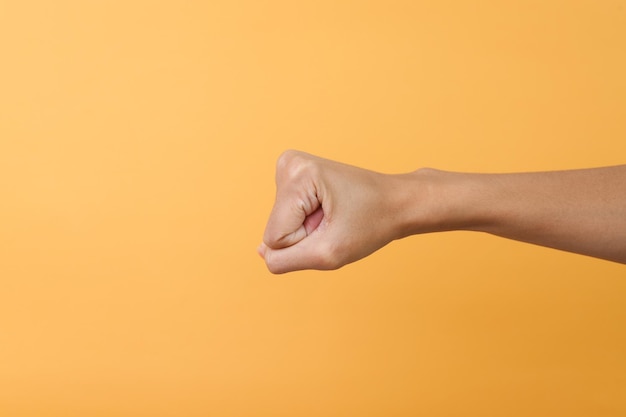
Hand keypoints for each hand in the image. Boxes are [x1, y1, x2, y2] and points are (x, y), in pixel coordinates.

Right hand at [258, 150, 417, 272]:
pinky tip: (329, 210)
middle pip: (276, 229)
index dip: (306, 243)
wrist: (395, 201)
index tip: (332, 227)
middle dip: (306, 235)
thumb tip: (261, 252)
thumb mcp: (329, 253)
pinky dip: (308, 222)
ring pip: (280, 224)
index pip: (275, 238)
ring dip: (308, 229)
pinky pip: (286, 217)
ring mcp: (289, 167)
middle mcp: (288, 164)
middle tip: (335, 222)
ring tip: (334, 215)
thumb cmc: (371, 223)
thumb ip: (286, 260)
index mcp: (297, 175)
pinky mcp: (293, 176)